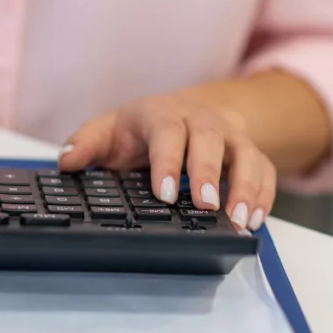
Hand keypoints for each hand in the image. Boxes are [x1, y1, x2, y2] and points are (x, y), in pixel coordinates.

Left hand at [59, 94, 275, 230]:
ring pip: (247, 154)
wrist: (187, 112)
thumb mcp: (110, 131)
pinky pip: (266, 170)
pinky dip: (266, 194)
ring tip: (242, 220)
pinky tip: (257, 220)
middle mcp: (201, 122)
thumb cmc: (143, 130)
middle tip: (205, 207)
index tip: (165, 194)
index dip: (168, 162)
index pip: (167, 132)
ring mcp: (230, 138)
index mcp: (162, 115)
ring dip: (246, 187)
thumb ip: (86, 144)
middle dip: (210, 173)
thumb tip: (66, 161)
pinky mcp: (251, 154)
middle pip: (211, 140)